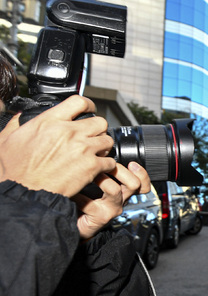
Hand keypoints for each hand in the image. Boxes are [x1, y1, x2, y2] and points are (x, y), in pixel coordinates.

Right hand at [0, 95, 115, 196]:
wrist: (24, 192)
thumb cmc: (14, 170)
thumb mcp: (7, 139)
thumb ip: (17, 124)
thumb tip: (20, 116)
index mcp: (50, 121)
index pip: (78, 102)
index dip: (88, 105)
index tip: (89, 110)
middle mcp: (69, 132)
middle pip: (99, 121)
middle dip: (98, 129)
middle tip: (92, 137)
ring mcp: (83, 148)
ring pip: (107, 140)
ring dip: (104, 147)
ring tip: (95, 153)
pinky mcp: (91, 166)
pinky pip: (110, 162)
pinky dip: (107, 166)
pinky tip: (98, 169)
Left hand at [73, 162, 149, 239]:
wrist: (74, 225)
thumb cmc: (82, 203)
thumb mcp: (96, 184)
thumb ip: (102, 171)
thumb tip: (101, 153)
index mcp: (122, 192)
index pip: (142, 183)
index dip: (141, 173)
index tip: (131, 163)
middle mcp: (120, 200)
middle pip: (134, 184)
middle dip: (119, 170)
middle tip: (103, 165)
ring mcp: (112, 209)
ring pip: (115, 189)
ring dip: (99, 179)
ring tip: (86, 175)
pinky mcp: (101, 217)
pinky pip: (90, 201)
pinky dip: (78, 195)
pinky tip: (71, 193)